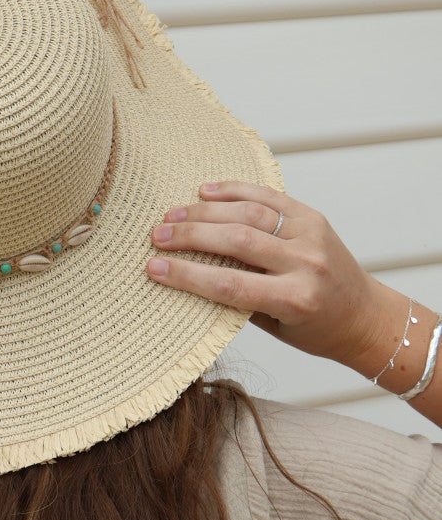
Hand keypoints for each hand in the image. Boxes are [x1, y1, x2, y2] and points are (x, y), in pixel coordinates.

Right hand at [146, 180, 379, 367]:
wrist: (365, 316)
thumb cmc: (316, 329)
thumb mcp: (275, 326)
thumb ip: (237, 300)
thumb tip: (187, 274)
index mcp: (295, 299)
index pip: (230, 284)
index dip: (187, 275)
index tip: (153, 268)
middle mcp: (306, 264)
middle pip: (236, 240)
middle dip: (189, 236)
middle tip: (156, 236)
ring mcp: (311, 235)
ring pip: (249, 213)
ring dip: (204, 211)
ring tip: (171, 215)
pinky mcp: (312, 216)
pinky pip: (268, 196)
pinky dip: (234, 190)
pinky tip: (205, 191)